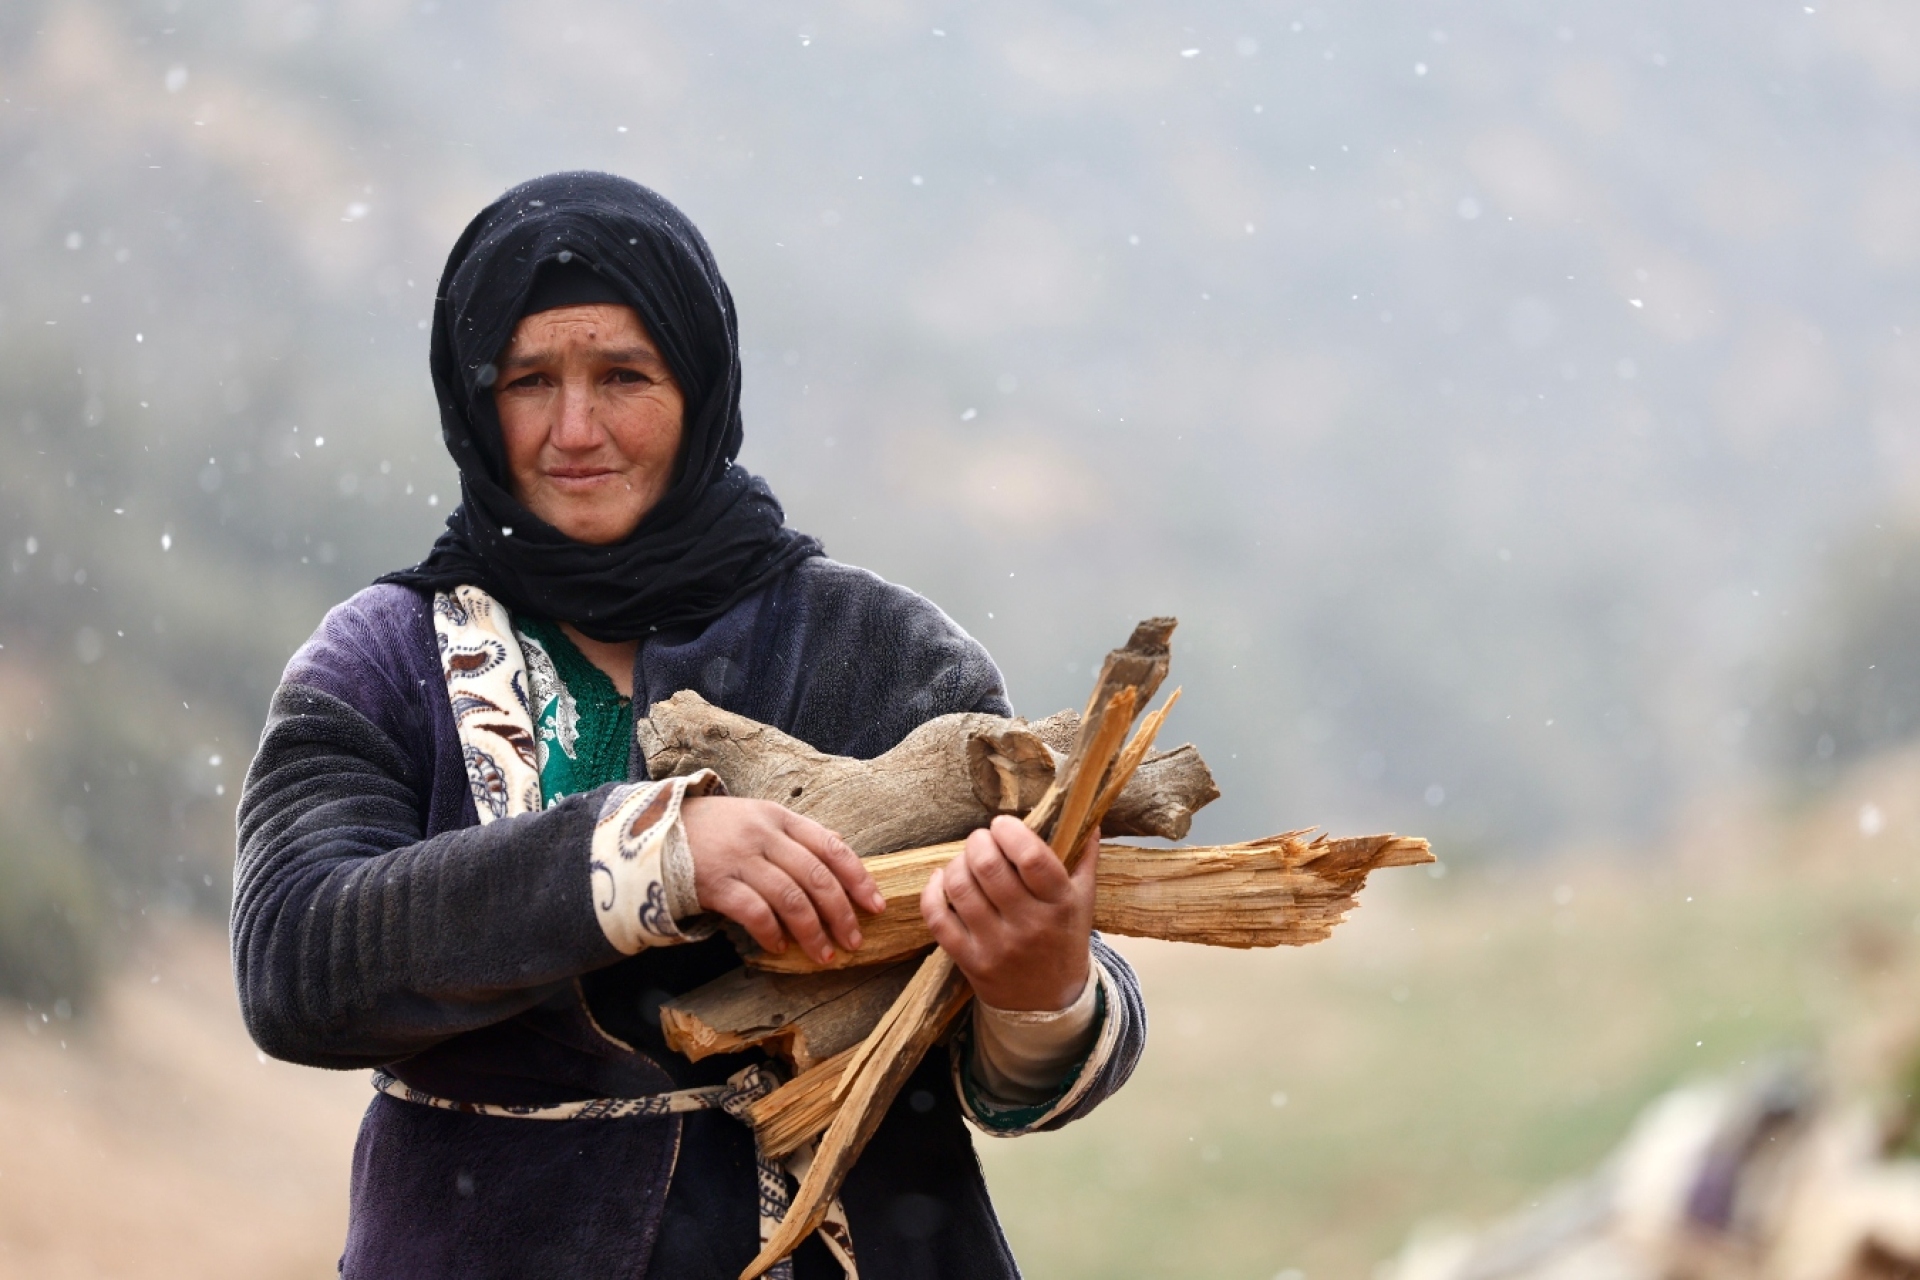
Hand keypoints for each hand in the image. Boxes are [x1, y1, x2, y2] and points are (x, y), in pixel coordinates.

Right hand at [681, 796, 884, 964]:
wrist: (654, 831)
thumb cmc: (714, 829)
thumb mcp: (756, 818)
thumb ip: (795, 835)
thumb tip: (840, 852)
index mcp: (779, 817)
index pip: (831, 847)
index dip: (858, 879)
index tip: (876, 906)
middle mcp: (764, 835)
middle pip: (817, 877)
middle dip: (841, 913)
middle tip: (854, 941)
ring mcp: (740, 859)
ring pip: (791, 898)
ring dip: (813, 931)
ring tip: (824, 954)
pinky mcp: (716, 883)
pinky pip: (755, 912)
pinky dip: (771, 932)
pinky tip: (779, 946)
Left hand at [919, 814, 1095, 1011]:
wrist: (1050, 1004)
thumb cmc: (1064, 940)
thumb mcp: (1083, 901)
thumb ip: (1084, 858)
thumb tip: (1090, 818)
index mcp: (1060, 904)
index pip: (1031, 857)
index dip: (1009, 831)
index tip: (1003, 825)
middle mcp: (1029, 925)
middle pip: (987, 866)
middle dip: (978, 841)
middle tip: (981, 841)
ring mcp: (996, 946)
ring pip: (960, 887)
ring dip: (956, 863)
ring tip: (966, 862)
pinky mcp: (969, 961)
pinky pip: (938, 918)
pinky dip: (933, 891)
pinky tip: (942, 881)